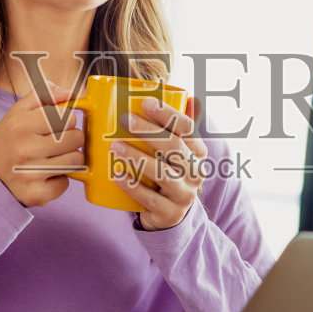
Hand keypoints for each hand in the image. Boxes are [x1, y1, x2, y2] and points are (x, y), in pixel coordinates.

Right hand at [0, 80, 84, 207]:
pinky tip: (44, 176)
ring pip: (76, 161)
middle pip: (77, 138)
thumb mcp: (18, 113)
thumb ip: (44, 96)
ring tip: (52, 159)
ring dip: (68, 160)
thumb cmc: (8, 141)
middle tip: (56, 143)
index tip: (56, 126)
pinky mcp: (36, 194)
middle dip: (70, 139)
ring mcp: (30, 173)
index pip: (69, 117)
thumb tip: (71, 93)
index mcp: (21, 124)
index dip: (66, 121)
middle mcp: (25, 149)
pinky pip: (66, 183)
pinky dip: (58, 180)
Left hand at [113, 97, 207, 230]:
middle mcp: (196, 172)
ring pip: (162, 172)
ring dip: (136, 157)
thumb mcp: (176, 150)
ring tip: (114, 146)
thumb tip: (189, 96)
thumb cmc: (167, 172)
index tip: (145, 102)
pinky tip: (117, 176)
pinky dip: (133, 186)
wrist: (171, 215)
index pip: (187, 127)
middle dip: (148, 131)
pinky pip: (150, 198)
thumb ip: (178, 126)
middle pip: (173, 146)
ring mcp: (185, 194)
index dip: (167, 113)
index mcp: (198, 152)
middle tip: (124, 120)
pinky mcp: (170, 213)